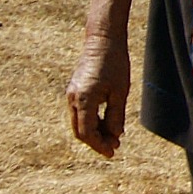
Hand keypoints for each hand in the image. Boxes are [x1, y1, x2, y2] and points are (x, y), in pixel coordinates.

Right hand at [67, 36, 129, 158]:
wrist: (103, 40)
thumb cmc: (115, 63)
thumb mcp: (120, 92)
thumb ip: (116, 116)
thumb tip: (114, 136)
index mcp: (84, 100)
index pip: (87, 132)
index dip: (99, 145)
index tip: (112, 152)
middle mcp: (73, 98)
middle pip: (80, 131)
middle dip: (96, 141)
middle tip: (114, 148)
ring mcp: (72, 94)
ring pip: (79, 123)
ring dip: (94, 132)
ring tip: (113, 137)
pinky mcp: (75, 90)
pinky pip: (80, 112)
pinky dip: (92, 121)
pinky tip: (107, 124)